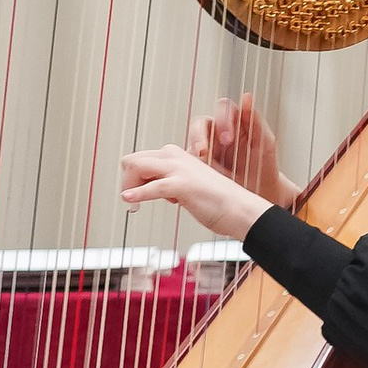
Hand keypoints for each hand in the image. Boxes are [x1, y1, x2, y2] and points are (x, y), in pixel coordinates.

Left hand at [121, 145, 269, 240]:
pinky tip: (128, 200)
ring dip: (128, 184)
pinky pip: (152, 187)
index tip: (140, 195)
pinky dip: (136, 194)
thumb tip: (159, 190)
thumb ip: (175, 185)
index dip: (137, 177)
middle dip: (127, 178)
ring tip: (130, 204)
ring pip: (138, 166)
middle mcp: (177, 158)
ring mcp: (179, 170)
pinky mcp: (182, 185)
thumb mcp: (191, 189)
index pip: (144, 158)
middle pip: (135, 159)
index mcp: (180, 157)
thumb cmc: (219, 203)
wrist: (240, 210)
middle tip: (130, 200)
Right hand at [189, 97, 290, 201]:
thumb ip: (255, 120)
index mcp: (233, 124)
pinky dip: (187, 167)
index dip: (222, 120)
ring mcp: (206, 151)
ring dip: (192, 152)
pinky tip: (195, 174)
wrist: (262, 194)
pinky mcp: (198, 168)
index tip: (228, 137)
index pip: (222, 110)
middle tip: (204, 151)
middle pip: (200, 124)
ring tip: (200, 164)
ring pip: (190, 143)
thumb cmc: (265, 168)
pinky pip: (186, 163)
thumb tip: (247, 97)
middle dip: (199, 136)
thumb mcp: (265, 143)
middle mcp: (217, 135)